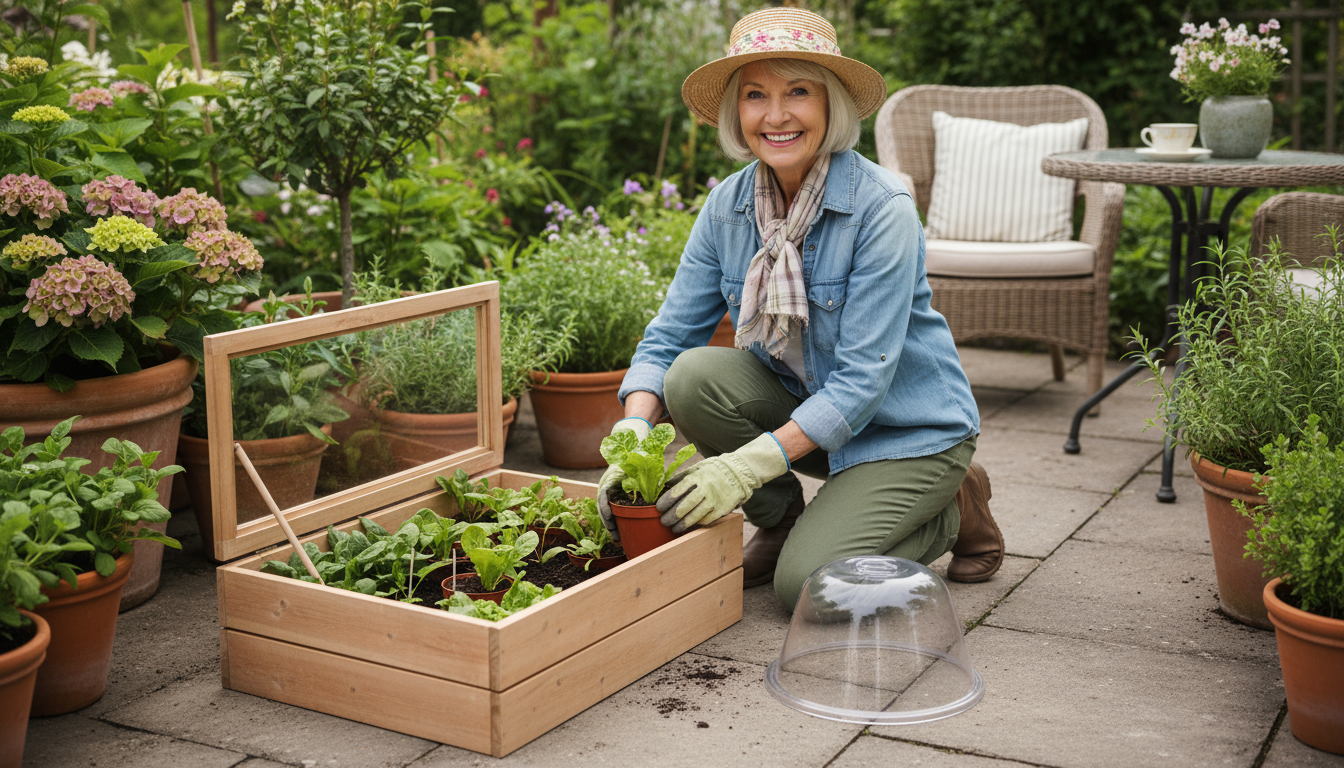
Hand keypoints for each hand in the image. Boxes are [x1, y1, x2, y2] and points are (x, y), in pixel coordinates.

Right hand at [597, 417, 652, 538]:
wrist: (628, 450)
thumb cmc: (637, 458)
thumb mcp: (641, 466)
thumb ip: (648, 475)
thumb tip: (661, 487)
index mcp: (611, 478)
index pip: (603, 494)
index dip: (604, 507)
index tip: (610, 517)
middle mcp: (605, 485)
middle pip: (602, 506)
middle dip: (608, 522)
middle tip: (616, 535)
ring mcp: (606, 491)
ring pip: (604, 510)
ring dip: (610, 524)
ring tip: (618, 537)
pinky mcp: (610, 495)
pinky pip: (609, 510)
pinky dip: (613, 520)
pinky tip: (619, 530)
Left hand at [656, 433, 789, 532]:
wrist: (738, 473)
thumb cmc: (712, 471)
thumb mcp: (696, 469)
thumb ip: (680, 478)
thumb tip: (663, 486)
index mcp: (696, 477)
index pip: (676, 492)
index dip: (665, 502)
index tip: (659, 508)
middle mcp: (705, 489)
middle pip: (684, 507)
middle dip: (671, 516)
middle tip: (664, 521)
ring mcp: (715, 500)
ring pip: (694, 516)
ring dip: (682, 524)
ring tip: (674, 528)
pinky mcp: (722, 509)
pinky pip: (706, 520)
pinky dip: (696, 524)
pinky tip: (690, 525)